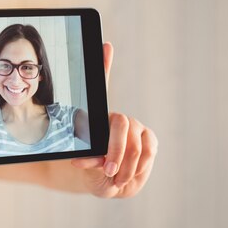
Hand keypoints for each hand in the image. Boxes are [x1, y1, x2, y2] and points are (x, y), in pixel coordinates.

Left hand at [70, 43, 157, 197]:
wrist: (109, 181)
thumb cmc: (92, 167)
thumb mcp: (82, 160)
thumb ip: (81, 158)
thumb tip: (76, 155)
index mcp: (99, 117)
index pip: (102, 84)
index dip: (105, 64)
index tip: (106, 46)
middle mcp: (119, 118)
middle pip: (120, 124)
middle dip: (114, 150)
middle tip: (107, 168)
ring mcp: (137, 128)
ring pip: (135, 143)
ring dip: (123, 164)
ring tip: (112, 176)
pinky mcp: (151, 140)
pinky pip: (147, 152)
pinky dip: (136, 168)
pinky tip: (124, 176)